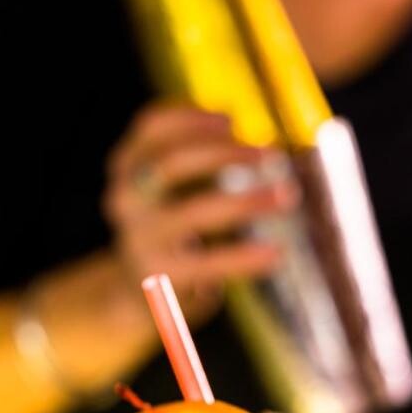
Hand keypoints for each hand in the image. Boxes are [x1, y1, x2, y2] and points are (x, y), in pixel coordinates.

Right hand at [104, 104, 296, 308]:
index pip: (150, 128)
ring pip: (194, 212)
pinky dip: (244, 257)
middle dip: (223, 153)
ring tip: (286, 195)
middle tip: (268, 154)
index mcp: (127, 168)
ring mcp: (140, 239)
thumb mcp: (170, 189)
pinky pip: (209, 263)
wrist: (134, 294)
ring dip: (245, 201)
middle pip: (171, 164)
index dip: (190, 119)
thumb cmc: (169, 229)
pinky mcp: (161, 276)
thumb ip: (199, 165)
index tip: (230, 119)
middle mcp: (125, 199)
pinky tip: (277, 254)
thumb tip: (257, 146)